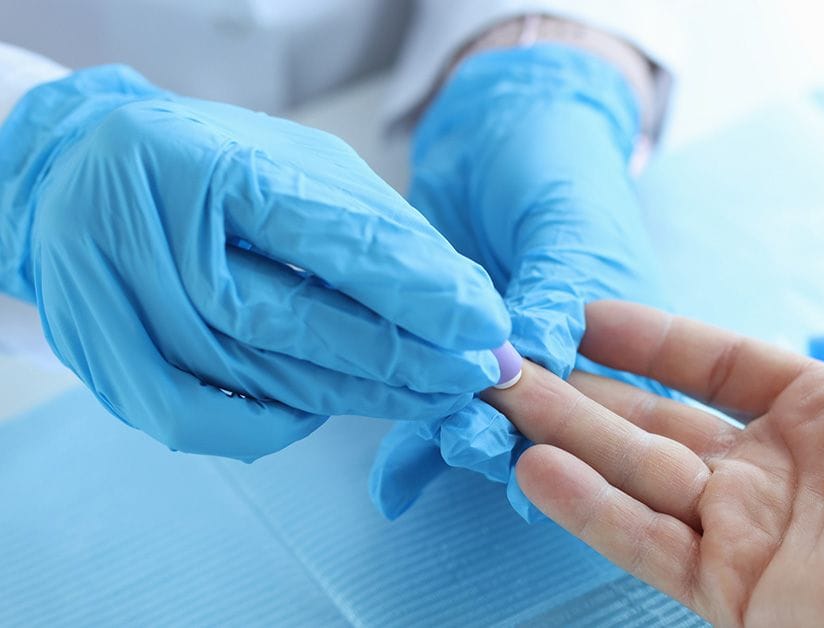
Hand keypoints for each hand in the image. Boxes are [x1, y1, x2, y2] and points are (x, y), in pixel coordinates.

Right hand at [0, 66, 509, 460]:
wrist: (82, 174)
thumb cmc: (213, 166)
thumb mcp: (296, 164)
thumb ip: (373, 224)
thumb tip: (463, 296)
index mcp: (202, 160)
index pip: (325, 236)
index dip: (414, 288)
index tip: (484, 323)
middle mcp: (145, 230)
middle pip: (290, 318)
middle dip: (398, 355)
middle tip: (471, 374)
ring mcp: (112, 300)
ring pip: (256, 373)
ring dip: (357, 394)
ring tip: (430, 394)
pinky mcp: (100, 358)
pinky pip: (201, 420)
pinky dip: (276, 422)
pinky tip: (332, 408)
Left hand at [372, 44, 670, 518]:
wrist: (498, 120)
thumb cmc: (560, 163)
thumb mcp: (571, 226)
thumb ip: (557, 297)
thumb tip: (535, 368)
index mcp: (627, 345)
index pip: (603, 411)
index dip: (564, 435)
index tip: (525, 445)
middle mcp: (570, 367)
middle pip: (543, 430)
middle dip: (503, 441)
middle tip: (461, 439)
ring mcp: (507, 362)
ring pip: (485, 422)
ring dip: (452, 440)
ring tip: (417, 458)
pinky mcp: (448, 351)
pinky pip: (433, 402)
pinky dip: (411, 443)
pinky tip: (392, 480)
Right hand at [486, 153, 823, 625]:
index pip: (717, 367)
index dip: (652, 339)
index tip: (588, 314)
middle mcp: (779, 477)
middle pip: (657, 422)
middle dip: (582, 387)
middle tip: (514, 356)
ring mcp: (753, 538)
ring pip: (636, 476)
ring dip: (566, 435)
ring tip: (502, 397)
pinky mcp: (736, 596)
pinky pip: (646, 542)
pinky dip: (589, 508)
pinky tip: (538, 466)